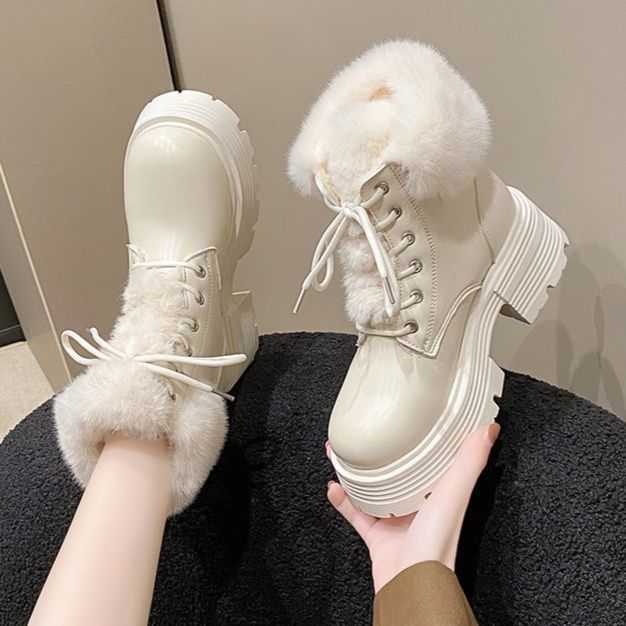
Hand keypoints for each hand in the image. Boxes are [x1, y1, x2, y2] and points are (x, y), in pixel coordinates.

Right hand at [327, 423, 499, 591]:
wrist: (410, 584)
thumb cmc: (437, 545)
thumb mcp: (454, 493)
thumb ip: (469, 462)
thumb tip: (489, 429)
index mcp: (441, 494)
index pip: (435, 459)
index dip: (425, 438)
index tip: (414, 419)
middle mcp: (420, 506)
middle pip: (400, 471)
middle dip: (385, 452)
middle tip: (370, 434)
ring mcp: (398, 520)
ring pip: (375, 489)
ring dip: (360, 472)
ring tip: (346, 454)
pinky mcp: (378, 535)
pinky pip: (357, 512)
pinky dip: (344, 499)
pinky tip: (335, 487)